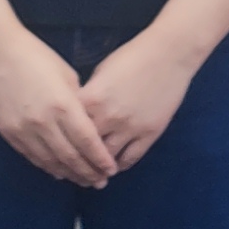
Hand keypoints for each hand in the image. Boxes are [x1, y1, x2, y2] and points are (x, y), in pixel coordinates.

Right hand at [0, 38, 118, 187]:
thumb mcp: (67, 76)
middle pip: (70, 156)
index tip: (111, 170)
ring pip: (50, 161)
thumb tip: (89, 126)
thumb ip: (79, 103)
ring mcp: (23, 130)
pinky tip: (59, 172)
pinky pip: (32, 156)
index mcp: (63, 105)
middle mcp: (43, 122)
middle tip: (101, 182)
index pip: (87, 141)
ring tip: (84, 181)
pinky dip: (48, 167)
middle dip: (88, 172)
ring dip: (69, 174)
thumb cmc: (37, 57)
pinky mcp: (8, 133)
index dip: (100, 159)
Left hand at [77, 20, 215, 177]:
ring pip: (107, 159)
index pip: (69, 129)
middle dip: (77, 161)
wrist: (169, 54)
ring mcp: (130, 128)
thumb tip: (80, 115)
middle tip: (72, 169)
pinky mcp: (150, 134)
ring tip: (92, 173)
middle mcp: (108, 117)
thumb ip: (89, 97)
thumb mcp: (101, 73)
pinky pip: (131, 158)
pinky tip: (114, 166)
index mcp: (91, 100)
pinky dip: (120, 165)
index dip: (62, 141)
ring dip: (98, 168)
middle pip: (85, 149)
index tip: (58, 150)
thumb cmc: (132, 57)